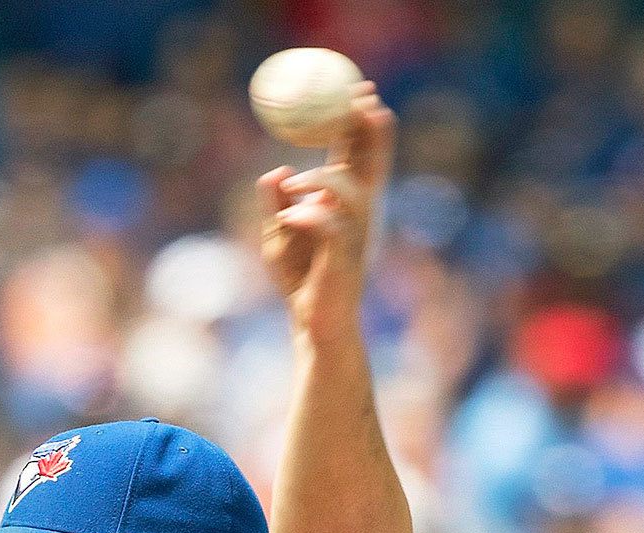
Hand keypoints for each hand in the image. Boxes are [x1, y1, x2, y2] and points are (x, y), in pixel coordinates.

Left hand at [257, 83, 394, 345]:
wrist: (312, 327)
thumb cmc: (299, 283)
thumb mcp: (277, 237)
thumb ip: (275, 206)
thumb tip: (275, 173)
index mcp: (345, 209)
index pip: (358, 159)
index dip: (361, 127)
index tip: (361, 93)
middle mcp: (357, 219)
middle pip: (369, 166)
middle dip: (368, 131)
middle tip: (361, 99)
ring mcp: (353, 239)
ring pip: (352, 194)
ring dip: (322, 180)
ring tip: (292, 184)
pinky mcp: (343, 262)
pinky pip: (332, 228)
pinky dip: (309, 216)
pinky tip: (291, 218)